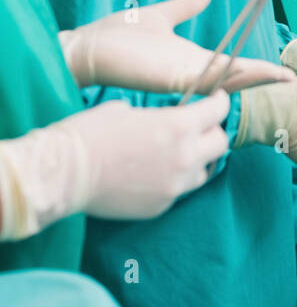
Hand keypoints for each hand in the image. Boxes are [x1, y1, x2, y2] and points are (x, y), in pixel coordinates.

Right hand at [0, 92, 230, 237]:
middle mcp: (184, 157)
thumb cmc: (89, 134)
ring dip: (196, 160)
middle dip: (212, 132)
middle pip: (220, 144)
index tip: (216, 100)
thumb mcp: (124, 110)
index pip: (217, 112)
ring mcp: (174, 186)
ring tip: (176, 154)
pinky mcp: (161, 206)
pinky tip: (153, 174)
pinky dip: (173, 181)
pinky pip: (178, 191)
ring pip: (203, 171)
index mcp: (177, 126)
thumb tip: (157, 120)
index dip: (219, 103)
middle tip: (199, 128)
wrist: (66, 174)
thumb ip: (154, 116)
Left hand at [59, 0, 291, 94]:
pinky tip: (250, 72)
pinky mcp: (171, 79)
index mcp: (193, 61)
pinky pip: (207, 79)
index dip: (260, 68)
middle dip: (265, 79)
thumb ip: (187, 5)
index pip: (234, 66)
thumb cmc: (118, 37)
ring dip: (255, 78)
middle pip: (238, 77)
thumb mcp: (162, 17)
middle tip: (295, 81)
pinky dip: (230, 76)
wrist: (88, 48)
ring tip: (284, 78)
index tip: (286, 70)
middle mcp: (193, 73)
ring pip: (229, 80)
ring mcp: (183, 78)